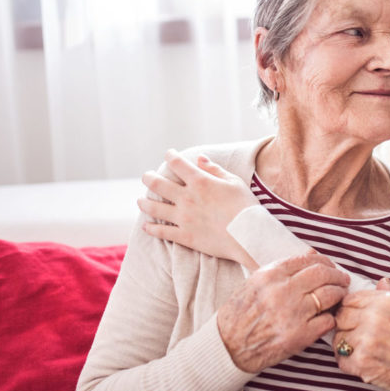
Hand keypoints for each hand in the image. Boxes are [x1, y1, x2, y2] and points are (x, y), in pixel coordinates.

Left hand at [138, 151, 259, 266]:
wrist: (249, 235)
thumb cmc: (246, 207)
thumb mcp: (234, 182)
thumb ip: (214, 170)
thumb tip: (199, 159)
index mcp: (200, 182)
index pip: (178, 164)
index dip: (170, 156)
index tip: (168, 154)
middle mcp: (187, 198)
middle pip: (158, 184)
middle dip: (148, 178)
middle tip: (146, 176)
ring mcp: (184, 218)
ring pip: (154, 208)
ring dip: (144, 203)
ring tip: (140, 201)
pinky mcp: (185, 236)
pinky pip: (162, 232)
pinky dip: (151, 229)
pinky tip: (146, 226)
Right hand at [218, 251, 349, 373]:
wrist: (228, 345)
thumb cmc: (240, 313)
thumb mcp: (255, 282)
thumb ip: (282, 269)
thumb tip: (311, 255)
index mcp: (271, 275)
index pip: (308, 260)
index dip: (325, 261)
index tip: (330, 266)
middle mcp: (283, 291)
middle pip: (323, 274)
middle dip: (337, 275)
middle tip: (343, 279)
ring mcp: (293, 314)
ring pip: (329, 295)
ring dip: (339, 294)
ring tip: (340, 295)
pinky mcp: (300, 336)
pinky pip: (327, 321)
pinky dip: (330, 318)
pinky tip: (327, 317)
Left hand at [333, 279, 389, 390]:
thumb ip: (387, 296)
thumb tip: (380, 281)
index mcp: (385, 300)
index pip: (349, 300)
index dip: (350, 311)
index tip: (356, 320)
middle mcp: (374, 316)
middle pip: (340, 318)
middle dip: (346, 328)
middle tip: (359, 337)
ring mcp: (367, 339)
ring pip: (339, 340)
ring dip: (347, 347)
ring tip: (363, 351)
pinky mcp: (363, 362)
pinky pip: (342, 360)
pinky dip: (349, 364)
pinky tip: (364, 363)